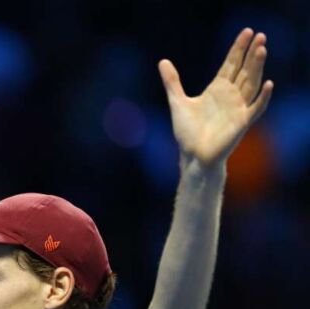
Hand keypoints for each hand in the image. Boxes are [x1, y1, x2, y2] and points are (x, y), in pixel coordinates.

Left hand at [158, 28, 273, 170]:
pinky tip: (268, 84)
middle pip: (244, 70)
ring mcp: (238, 108)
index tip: (246, 32)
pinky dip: (263, 97)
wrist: (192, 155)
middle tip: (259, 35)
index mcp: (218, 89)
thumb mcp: (177, 102)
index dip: (238, 48)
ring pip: (252, 84)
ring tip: (262, 50)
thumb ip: (172, 82)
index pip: (231, 64)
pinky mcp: (242, 123)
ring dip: (258, 67)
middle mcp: (231, 96)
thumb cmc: (188, 132)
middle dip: (251, 53)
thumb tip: (162, 61)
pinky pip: (256, 108)